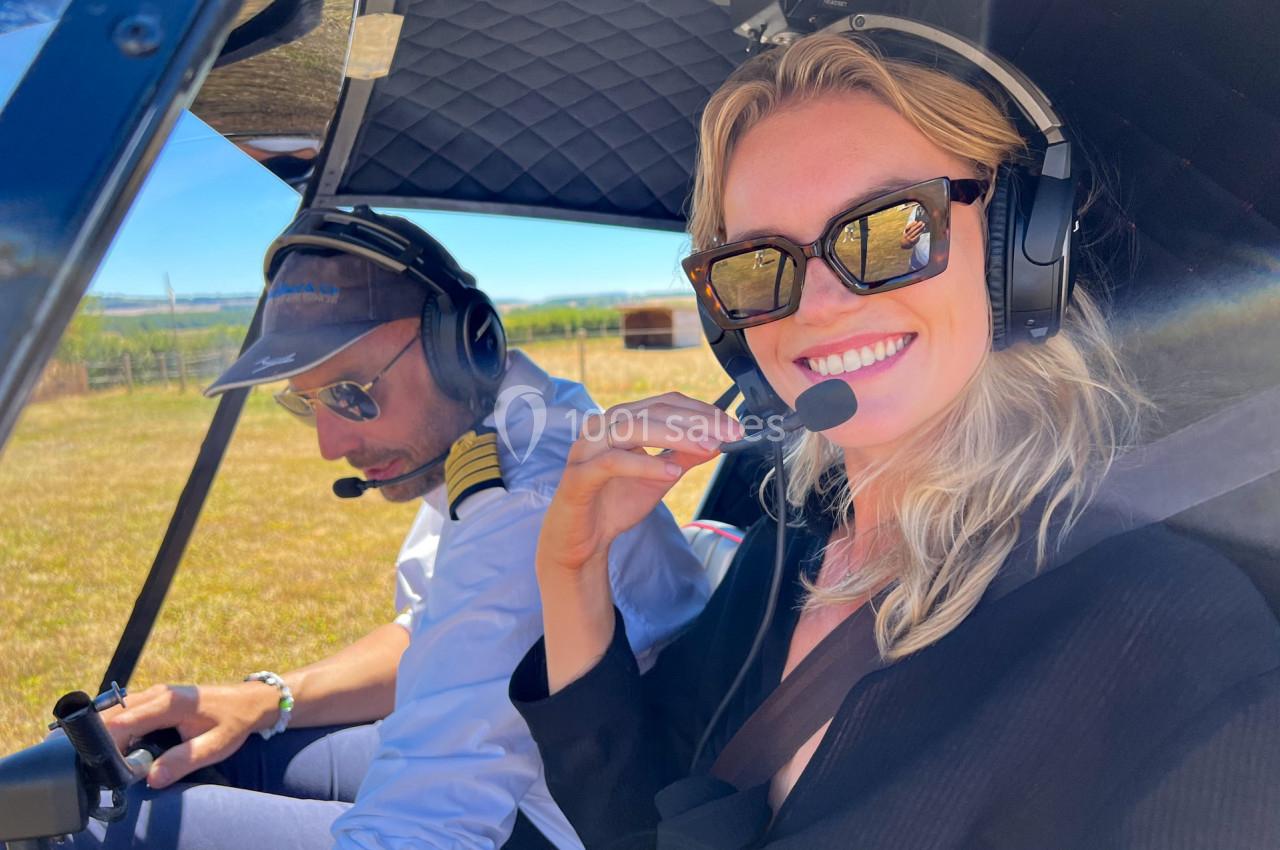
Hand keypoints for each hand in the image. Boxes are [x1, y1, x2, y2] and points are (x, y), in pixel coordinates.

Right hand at [102, 682, 279, 787]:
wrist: (250, 702)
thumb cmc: (234, 723)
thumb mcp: (214, 746)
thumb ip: (184, 760)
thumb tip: (152, 778)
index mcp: (169, 703)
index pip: (123, 722)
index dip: (109, 745)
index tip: (108, 767)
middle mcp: (157, 694)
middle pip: (113, 715)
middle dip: (102, 740)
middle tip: (103, 765)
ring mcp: (155, 694)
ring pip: (117, 711)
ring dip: (108, 734)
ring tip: (112, 758)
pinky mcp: (155, 699)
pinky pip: (127, 712)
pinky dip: (118, 728)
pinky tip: (123, 748)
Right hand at [537, 392, 741, 575]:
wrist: (581, 541)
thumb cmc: (615, 504)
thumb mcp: (660, 477)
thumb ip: (684, 457)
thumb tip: (718, 441)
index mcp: (620, 421)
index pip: (665, 403)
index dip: (701, 411)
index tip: (732, 426)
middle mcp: (601, 427)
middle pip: (653, 410)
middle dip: (696, 421)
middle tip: (728, 434)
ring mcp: (587, 449)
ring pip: (633, 428)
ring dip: (676, 436)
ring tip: (707, 448)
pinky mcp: (579, 476)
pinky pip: (614, 462)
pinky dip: (646, 464)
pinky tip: (672, 472)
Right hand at [899, 219, 926, 247]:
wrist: (904, 245)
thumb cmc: (908, 237)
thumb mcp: (907, 233)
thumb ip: (911, 228)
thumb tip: (917, 223)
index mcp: (904, 232)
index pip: (908, 227)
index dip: (912, 224)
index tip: (916, 221)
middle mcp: (906, 235)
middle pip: (912, 229)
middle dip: (917, 225)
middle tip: (921, 222)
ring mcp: (909, 238)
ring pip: (914, 232)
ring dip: (919, 228)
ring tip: (923, 225)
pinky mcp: (912, 241)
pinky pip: (916, 236)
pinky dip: (920, 233)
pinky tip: (923, 230)